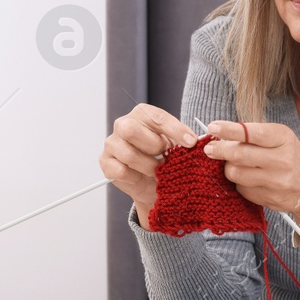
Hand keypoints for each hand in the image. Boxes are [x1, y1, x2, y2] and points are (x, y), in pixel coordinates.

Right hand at [101, 104, 196, 228]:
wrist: (152, 184)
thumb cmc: (164, 159)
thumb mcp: (176, 147)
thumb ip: (183, 141)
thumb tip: (194, 141)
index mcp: (142, 114)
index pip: (157, 117)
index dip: (175, 130)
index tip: (191, 143)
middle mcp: (123, 125)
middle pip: (130, 129)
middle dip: (153, 146)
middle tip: (165, 157)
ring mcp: (112, 143)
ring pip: (127, 154)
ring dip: (148, 166)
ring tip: (157, 171)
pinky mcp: (106, 162)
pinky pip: (120, 170)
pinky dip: (135, 177)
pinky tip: (140, 177)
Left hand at [202, 120, 299, 233]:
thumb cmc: (295, 159)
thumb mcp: (282, 140)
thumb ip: (255, 136)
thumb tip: (222, 135)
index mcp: (284, 140)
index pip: (252, 133)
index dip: (229, 130)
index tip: (213, 127)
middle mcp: (282, 161)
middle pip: (239, 155)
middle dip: (219, 150)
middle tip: (209, 149)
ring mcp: (276, 182)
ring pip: (236, 173)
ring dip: (228, 168)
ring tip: (232, 163)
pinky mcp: (269, 199)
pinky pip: (242, 188)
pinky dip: (240, 182)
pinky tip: (249, 178)